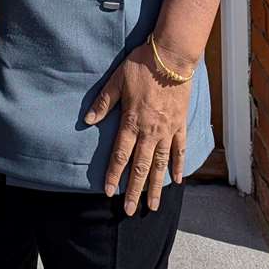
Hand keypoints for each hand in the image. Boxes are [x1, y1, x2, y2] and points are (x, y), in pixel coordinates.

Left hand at [85, 42, 194, 213]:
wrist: (172, 58)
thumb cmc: (141, 66)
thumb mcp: (117, 81)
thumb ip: (103, 102)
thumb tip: (87, 120)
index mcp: (132, 122)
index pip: (120, 154)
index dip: (114, 174)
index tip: (109, 192)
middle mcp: (151, 131)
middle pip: (141, 167)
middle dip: (135, 191)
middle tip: (130, 210)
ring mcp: (168, 130)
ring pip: (161, 164)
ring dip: (156, 186)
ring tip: (153, 205)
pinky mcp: (181, 124)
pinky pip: (180, 149)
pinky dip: (179, 166)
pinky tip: (178, 180)